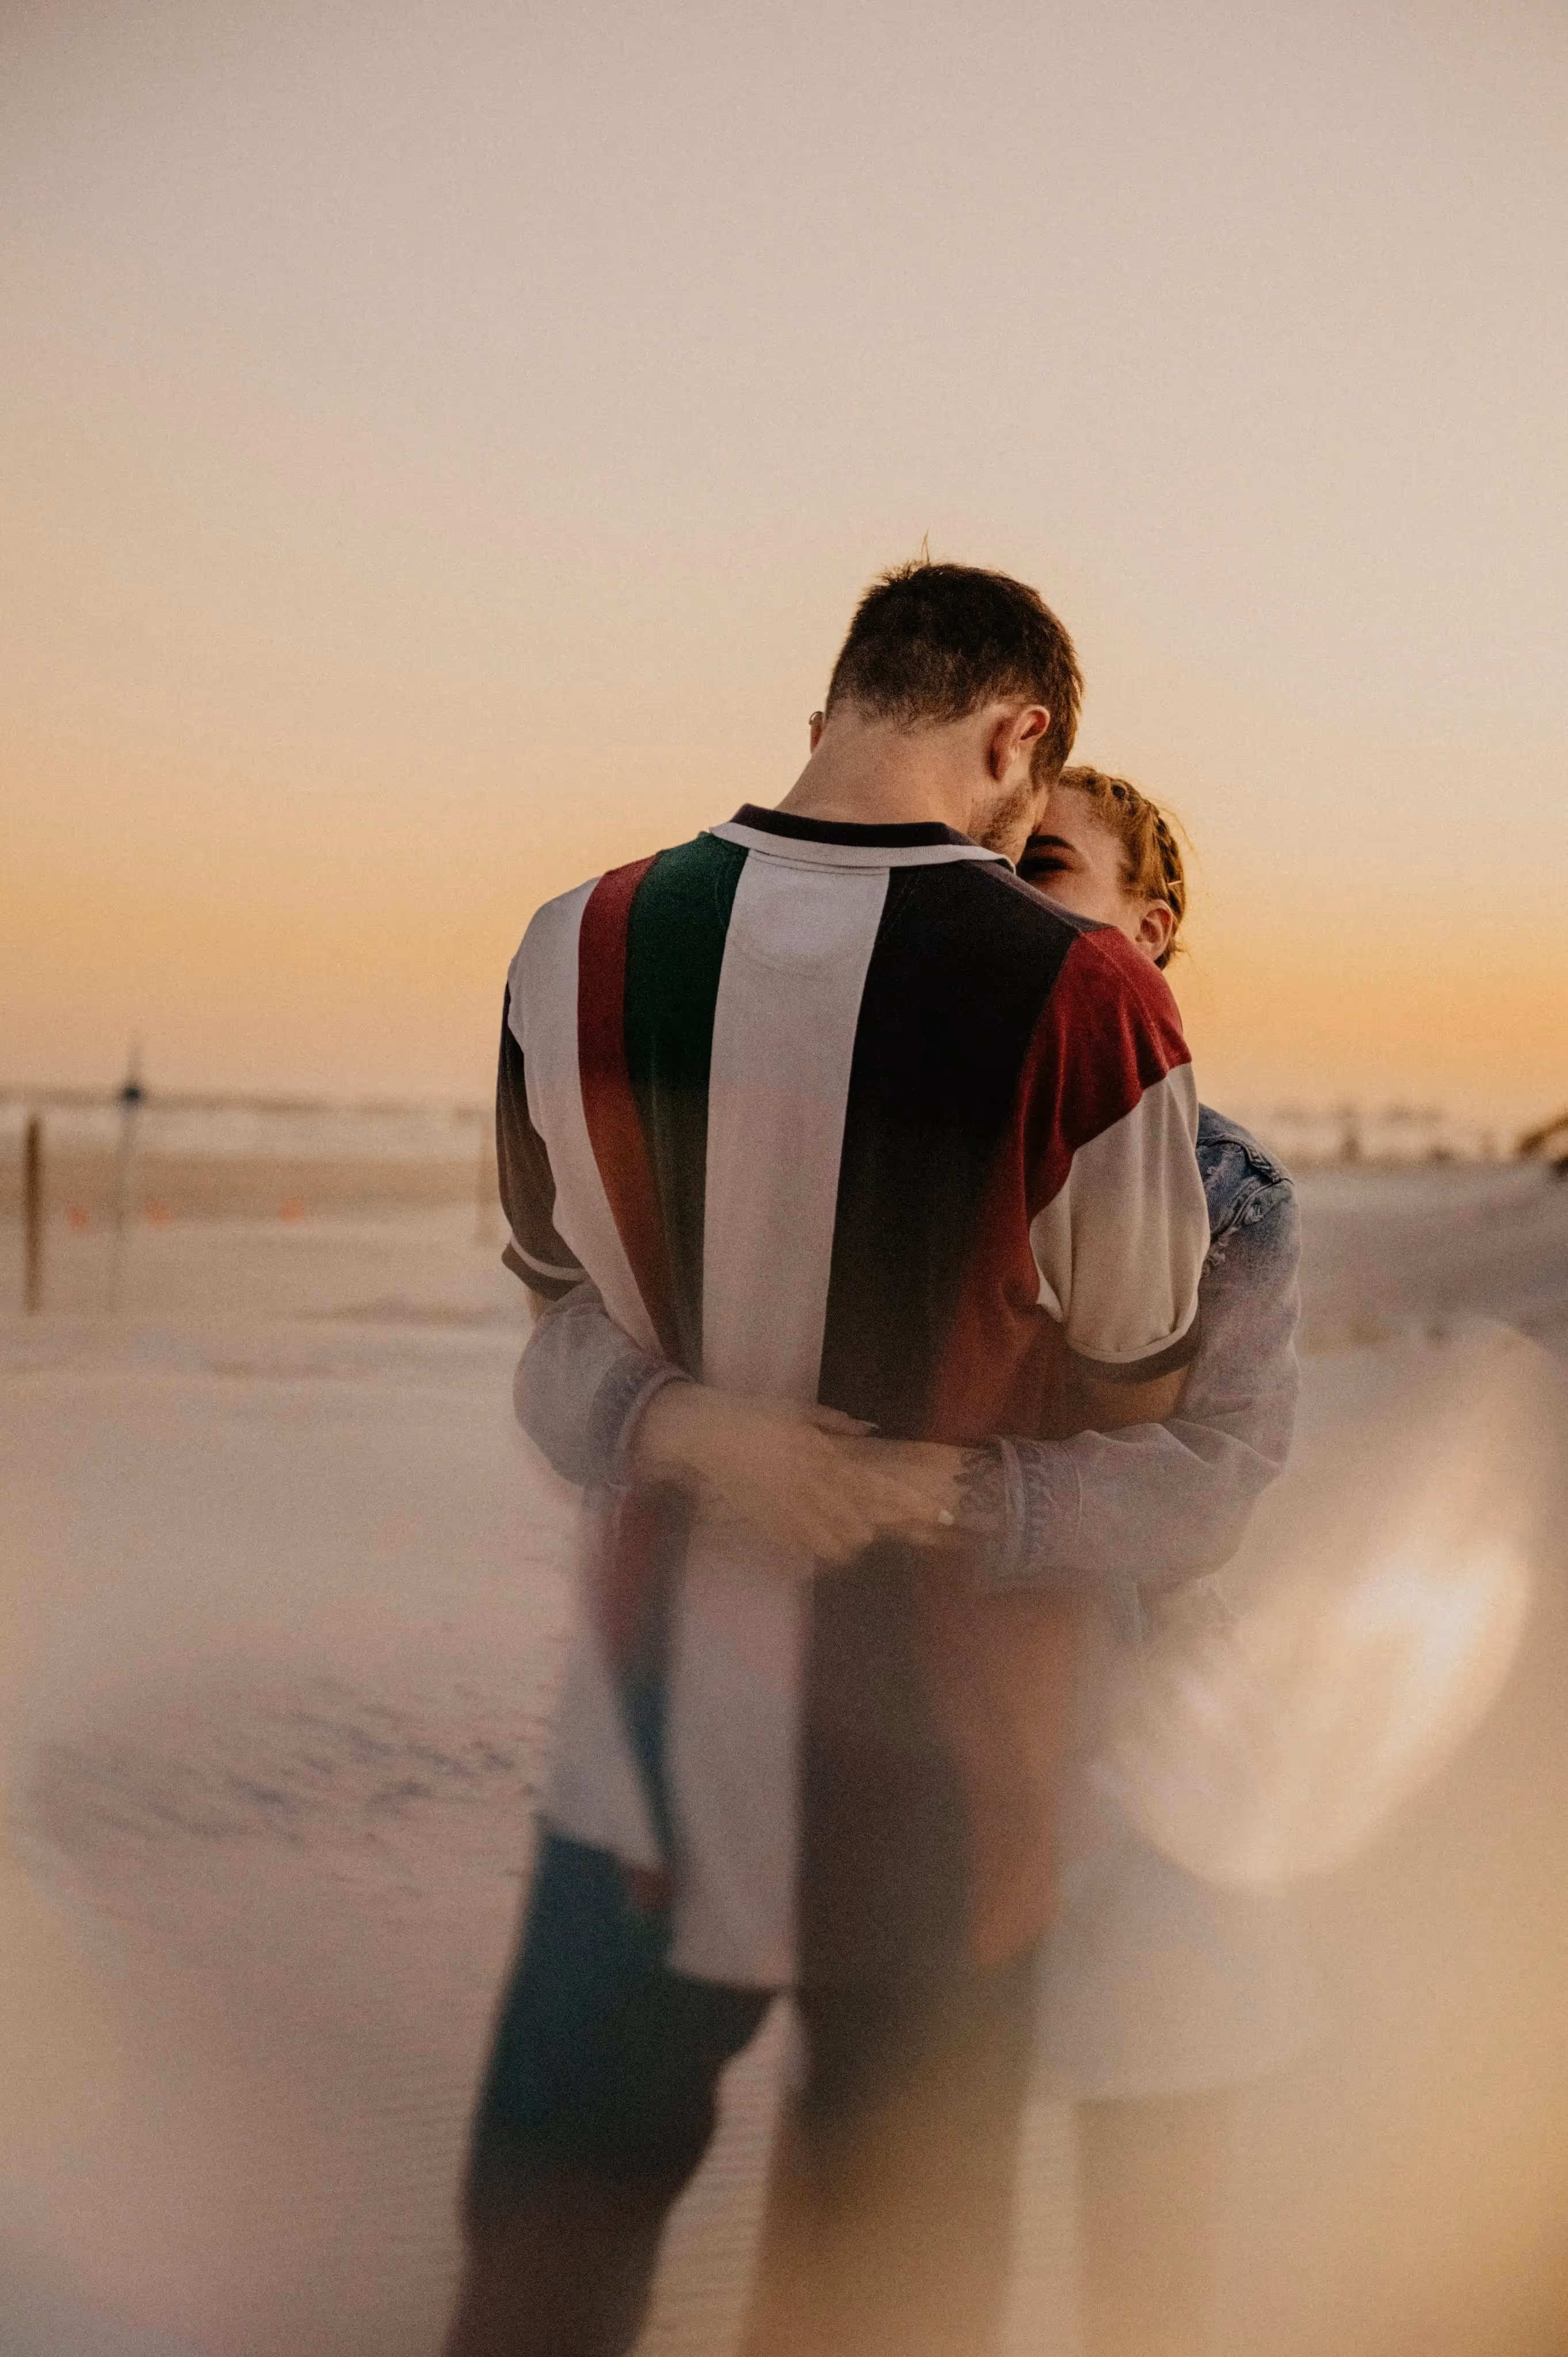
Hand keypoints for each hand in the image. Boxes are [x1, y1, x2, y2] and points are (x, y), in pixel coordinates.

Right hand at [629, 1387, 989, 1568]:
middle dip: (884, 1529)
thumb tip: (871, 1428)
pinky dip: (818, 1549)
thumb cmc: (753, 1416)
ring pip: (836, 1545)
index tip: (942, 1514)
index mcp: (822, 1456)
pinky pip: (803, 1550)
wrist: (705, 1435)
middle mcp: (810, 1487)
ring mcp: (789, 1511)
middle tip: (895, 1523)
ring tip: (856, 1530)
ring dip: (852, 1542)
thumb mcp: (797, 1411)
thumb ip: (835, 1423)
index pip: (878, 1486)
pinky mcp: (768, 1525)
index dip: (912, 1503)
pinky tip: (821, 1539)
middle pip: (863, 1525)